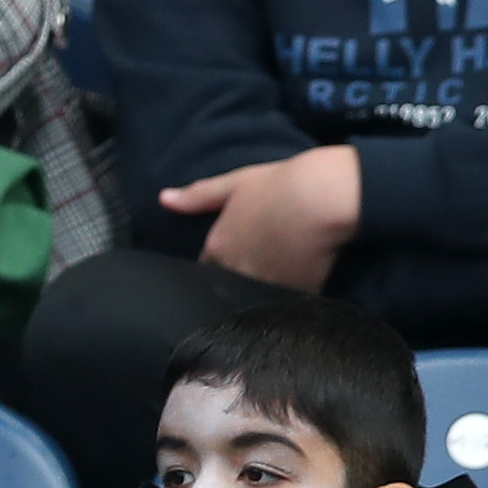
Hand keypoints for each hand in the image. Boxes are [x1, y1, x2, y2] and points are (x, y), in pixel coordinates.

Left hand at [160, 145, 361, 291]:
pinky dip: (287, 297)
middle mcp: (235, 271)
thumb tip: (163, 199)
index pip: (207, 268)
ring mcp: (263, 286)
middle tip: (261, 263)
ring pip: (253, 299)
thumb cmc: (280, 184)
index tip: (234, 257)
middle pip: (228, 286)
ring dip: (260, 292)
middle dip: (238, 279)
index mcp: (218, 247)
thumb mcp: (235, 183)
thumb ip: (198, 196)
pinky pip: (282, 304)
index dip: (219, 264)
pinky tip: (298, 281)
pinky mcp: (292, 296)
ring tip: (280, 273)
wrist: (324, 197)